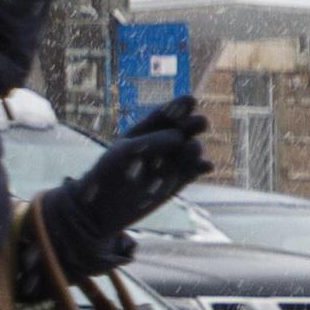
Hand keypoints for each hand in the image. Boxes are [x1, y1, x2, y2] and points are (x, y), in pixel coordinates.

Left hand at [68, 95, 211, 233]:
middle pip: (186, 127)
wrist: (102, 208)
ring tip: (192, 148)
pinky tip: (206, 167)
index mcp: (147, 129)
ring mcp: (174, 160)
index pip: (168, 113)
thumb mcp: (125, 152)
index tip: (189, 100)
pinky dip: (202, 167)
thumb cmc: (108, 173)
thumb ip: (152, 141)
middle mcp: (165, 142)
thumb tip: (182, 138)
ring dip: (196, 147)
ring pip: (193, 148)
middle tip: (200, 123)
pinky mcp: (181, 179)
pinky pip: (196, 170)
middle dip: (195, 123)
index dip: (180, 105)